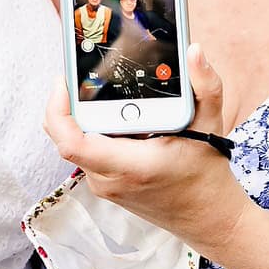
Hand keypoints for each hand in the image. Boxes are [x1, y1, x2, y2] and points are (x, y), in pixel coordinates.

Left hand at [44, 43, 254, 253]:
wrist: (207, 218)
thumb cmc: (207, 174)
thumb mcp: (211, 125)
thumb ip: (205, 85)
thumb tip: (194, 51)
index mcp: (130, 165)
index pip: (72, 143)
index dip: (57, 110)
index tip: (64, 82)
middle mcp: (110, 179)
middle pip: (64, 138)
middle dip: (66, 102)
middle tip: (81, 73)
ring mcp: (104, 185)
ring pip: (73, 144)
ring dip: (79, 116)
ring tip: (97, 89)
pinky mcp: (105, 184)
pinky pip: (85, 152)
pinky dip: (90, 130)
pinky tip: (110, 112)